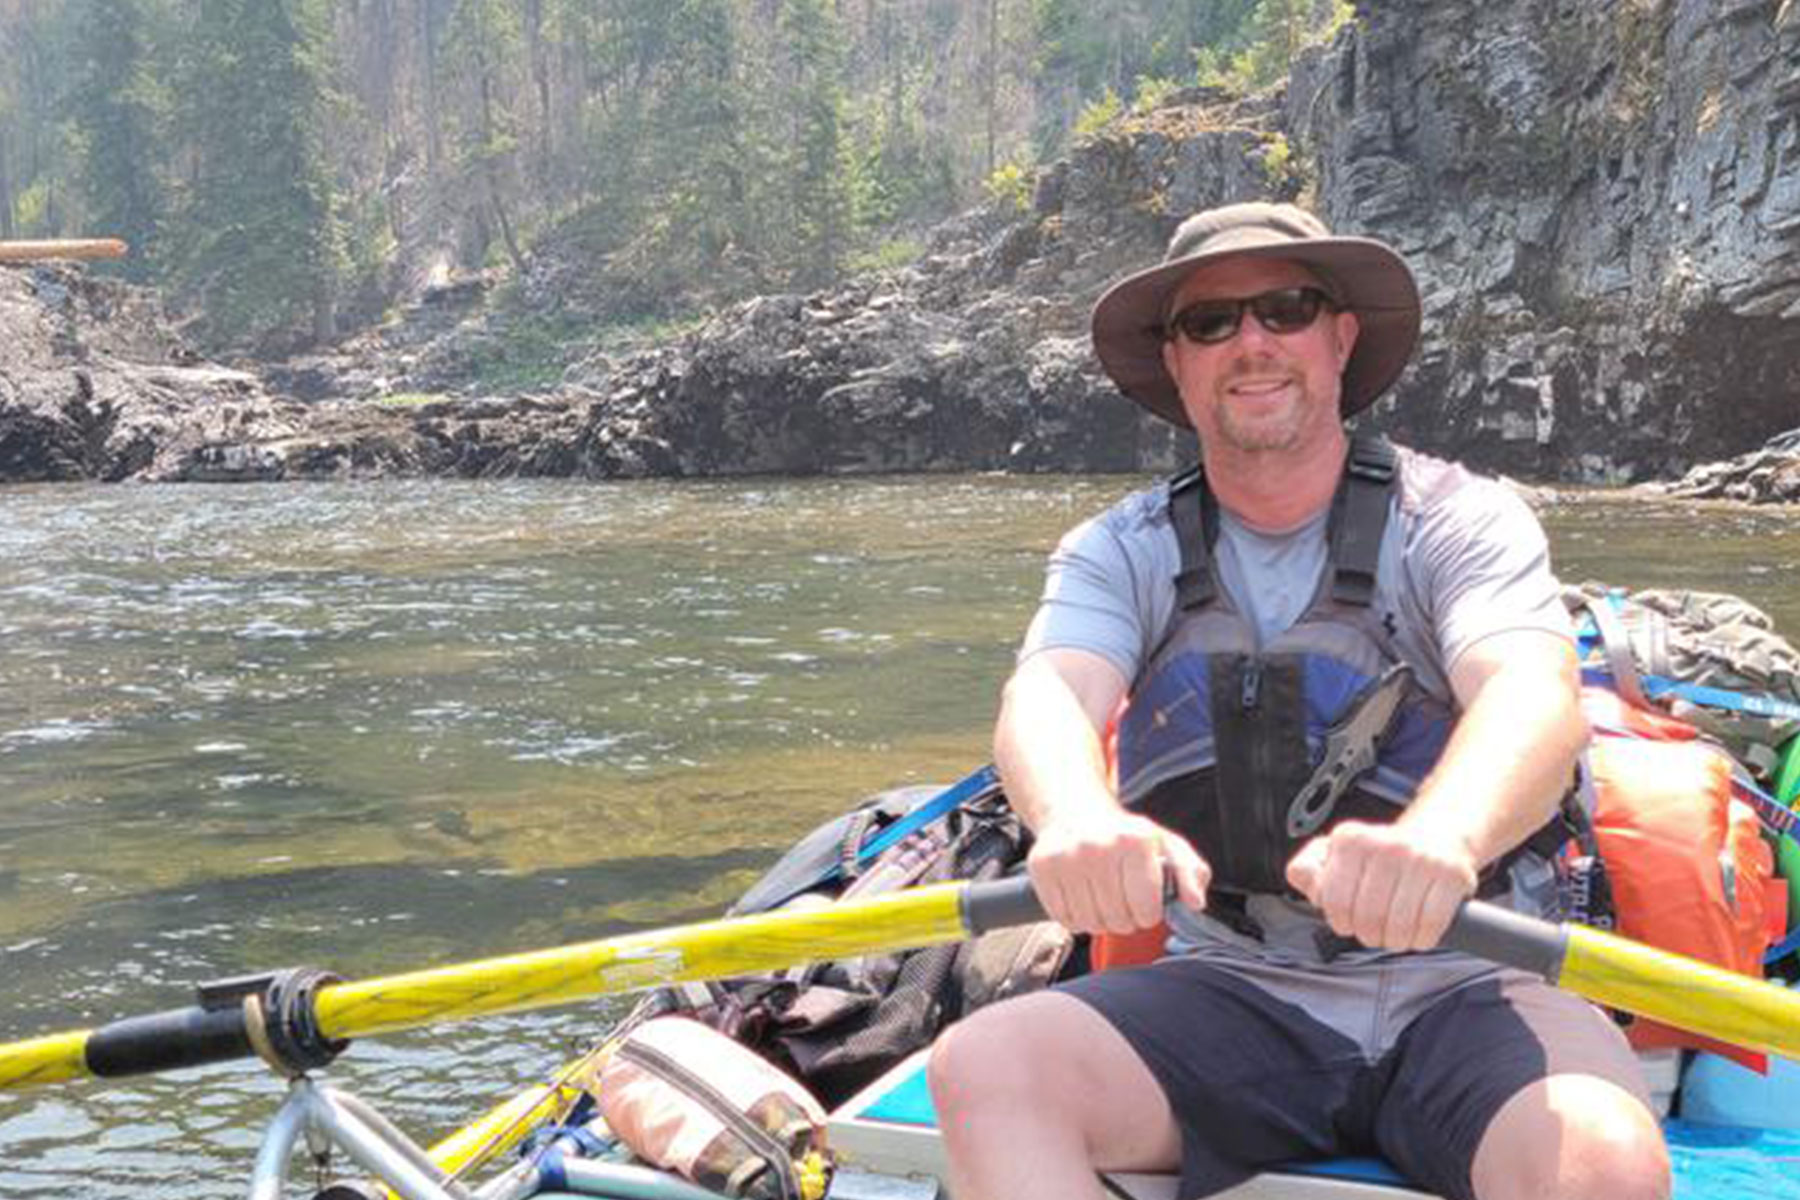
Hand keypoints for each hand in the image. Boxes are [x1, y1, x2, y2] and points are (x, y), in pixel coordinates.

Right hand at [1027, 808, 1208, 934]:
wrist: (1077, 812)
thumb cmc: (1126, 836)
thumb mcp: (1167, 846)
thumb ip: (1190, 873)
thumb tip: (1195, 902)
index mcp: (1135, 840)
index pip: (1147, 910)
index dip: (1148, 913)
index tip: (1144, 900)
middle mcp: (1099, 846)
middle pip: (1118, 920)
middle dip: (1125, 918)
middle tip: (1122, 898)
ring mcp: (1067, 856)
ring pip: (1090, 923)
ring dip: (1100, 920)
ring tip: (1102, 897)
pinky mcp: (1042, 866)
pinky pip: (1064, 918)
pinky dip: (1075, 917)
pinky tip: (1081, 896)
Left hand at [1285, 820, 1476, 950]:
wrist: (1438, 836)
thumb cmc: (1382, 855)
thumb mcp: (1339, 854)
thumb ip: (1310, 869)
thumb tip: (1301, 878)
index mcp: (1351, 840)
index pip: (1335, 901)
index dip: (1341, 922)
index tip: (1349, 922)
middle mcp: (1385, 845)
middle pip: (1367, 918)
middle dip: (1369, 935)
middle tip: (1375, 932)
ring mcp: (1420, 859)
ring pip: (1399, 926)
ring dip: (1396, 941)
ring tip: (1396, 933)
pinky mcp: (1451, 874)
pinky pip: (1431, 925)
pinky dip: (1422, 938)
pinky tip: (1418, 932)